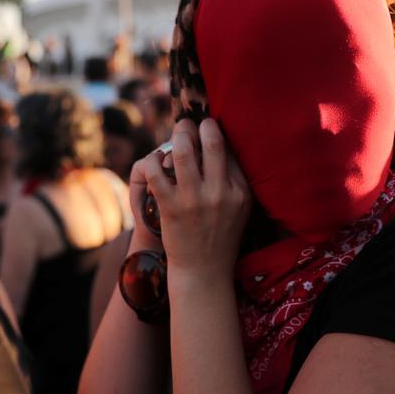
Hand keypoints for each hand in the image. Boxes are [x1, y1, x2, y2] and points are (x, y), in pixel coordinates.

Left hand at [130, 118, 250, 274]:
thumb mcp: (240, 208)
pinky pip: (157, 173)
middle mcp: (220, 193)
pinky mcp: (171, 208)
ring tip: (176, 133)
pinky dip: (154, 160)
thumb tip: (224, 146)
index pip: (229, 151)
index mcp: (240, 191)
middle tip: (190, 122)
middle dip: (198, 126)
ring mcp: (194, 200)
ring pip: (184, 153)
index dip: (216, 134)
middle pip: (211, 144)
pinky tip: (155, 160)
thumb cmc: (221, 236)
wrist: (203, 271)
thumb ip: (235, 179)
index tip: (208, 128)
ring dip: (177, 136)